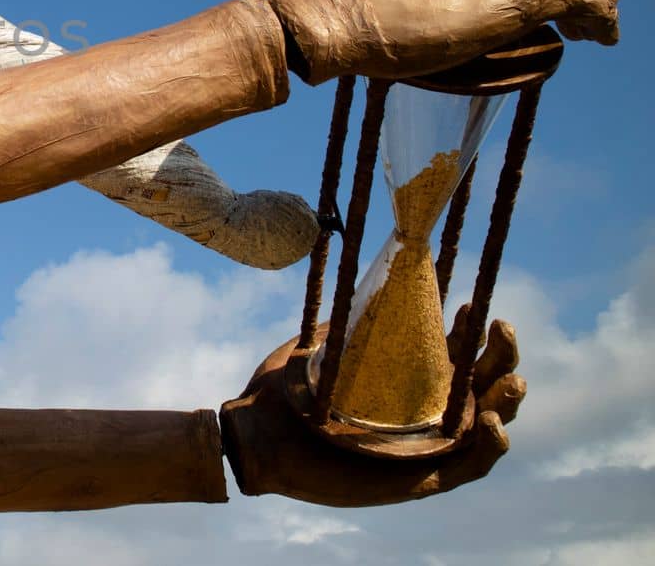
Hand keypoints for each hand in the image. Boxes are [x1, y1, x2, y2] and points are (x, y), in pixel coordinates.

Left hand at [218, 315, 524, 506]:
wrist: (255, 439)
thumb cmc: (281, 396)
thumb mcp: (315, 349)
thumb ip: (346, 325)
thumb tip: (373, 290)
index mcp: (403, 379)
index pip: (452, 351)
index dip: (468, 329)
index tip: (467, 303)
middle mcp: (423, 410)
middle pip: (482, 381)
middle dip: (501, 354)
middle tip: (499, 326)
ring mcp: (427, 444)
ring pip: (488, 422)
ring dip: (507, 399)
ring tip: (513, 379)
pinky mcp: (422, 478)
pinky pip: (471, 465)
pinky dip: (491, 444)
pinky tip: (490, 420)